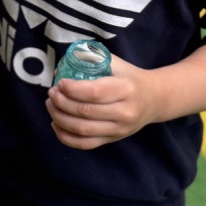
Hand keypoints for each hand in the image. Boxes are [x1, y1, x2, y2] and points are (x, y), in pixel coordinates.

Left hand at [45, 53, 160, 149]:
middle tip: (51, 93)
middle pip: (85, 112)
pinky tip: (56, 124)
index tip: (59, 83)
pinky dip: (66, 137)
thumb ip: (90, 61)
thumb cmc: (130, 77)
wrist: (154, 99)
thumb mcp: (116, 63)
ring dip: (60, 118)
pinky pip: (85, 144)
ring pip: (82, 130)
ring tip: (51, 106)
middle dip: (61, 103)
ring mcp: (119, 129)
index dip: (72, 89)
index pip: (94, 93)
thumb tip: (60, 69)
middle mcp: (124, 112)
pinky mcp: (113, 140)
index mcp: (126, 89)